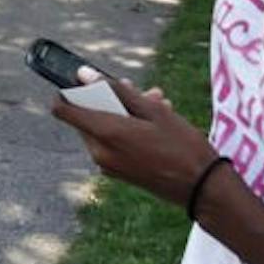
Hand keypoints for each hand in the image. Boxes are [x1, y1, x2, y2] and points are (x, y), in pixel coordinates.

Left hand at [49, 74, 220, 208]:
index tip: (88, 81)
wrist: (201, 188)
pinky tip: (157, 125)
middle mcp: (99, 152)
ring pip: (104, 128)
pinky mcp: (118, 173)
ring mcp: (108, 165)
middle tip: (143, 91)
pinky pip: (113, 143)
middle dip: (110, 99)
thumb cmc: (181, 145)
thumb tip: (84, 75)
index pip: (62, 109)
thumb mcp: (153, 110)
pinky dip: (128, 130)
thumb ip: (116, 90)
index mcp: (105, 134)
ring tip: (159, 105)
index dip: (69, 91)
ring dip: (125, 113)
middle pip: (88, 115)